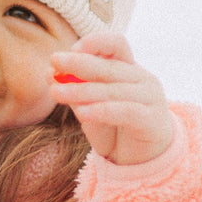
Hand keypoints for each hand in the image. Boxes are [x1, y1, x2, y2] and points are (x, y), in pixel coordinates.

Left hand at [51, 34, 173, 165]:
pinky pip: (125, 111)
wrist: (141, 158)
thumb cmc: (114, 129)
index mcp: (127, 69)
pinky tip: (81, 113)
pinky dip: (102, 111)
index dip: (95, 42)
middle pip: (109, 66)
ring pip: (113, 90)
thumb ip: (74, 91)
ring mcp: (150, 98)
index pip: (116, 44)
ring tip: (56, 92)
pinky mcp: (152, 120)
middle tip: (55, 61)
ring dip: (82, 90)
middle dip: (79, 63)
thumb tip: (49, 73)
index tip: (70, 49)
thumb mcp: (90, 108)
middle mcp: (142, 79)